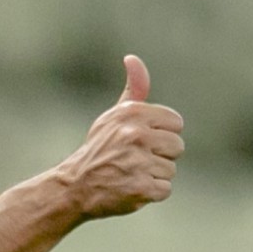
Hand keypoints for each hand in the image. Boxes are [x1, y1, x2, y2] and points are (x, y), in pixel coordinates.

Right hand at [54, 55, 185, 218]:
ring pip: (170, 169)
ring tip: (130, 174)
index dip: (162, 134)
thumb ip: (134, 90)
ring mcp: (139, 162)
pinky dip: (150, 193)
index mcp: (133, 113)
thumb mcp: (113, 115)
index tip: (142, 141)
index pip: (176, 123)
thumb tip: (133, 58)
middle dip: (160, 156)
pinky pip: (165, 189)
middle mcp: (136, 135)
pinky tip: (131, 188)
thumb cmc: (99, 149)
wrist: (75, 186)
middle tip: (135, 160)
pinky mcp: (141, 187)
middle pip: (177, 146)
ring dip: (154, 175)